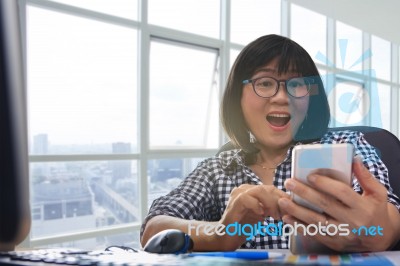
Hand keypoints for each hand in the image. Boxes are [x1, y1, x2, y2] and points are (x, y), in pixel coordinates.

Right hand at [217, 184, 288, 249]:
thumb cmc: (243, 227)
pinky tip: (261, 215)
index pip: (271, 188)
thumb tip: (289, 205)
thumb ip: (271, 207)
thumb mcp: (261, 215)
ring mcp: (238, 194)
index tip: (291, 209)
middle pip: (267, 188)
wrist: (226, 237)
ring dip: (271, 203)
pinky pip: (247, 198)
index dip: (283, 198)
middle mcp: (244, 189)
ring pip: (259, 190)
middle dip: (279, 201)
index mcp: (251, 190)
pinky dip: (257, 206)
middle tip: (284, 214)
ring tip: (274, 216)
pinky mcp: (234, 202)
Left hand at [278, 158, 399, 251]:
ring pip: (316, 221)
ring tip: (282, 201)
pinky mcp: (333, 242)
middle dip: (304, 193)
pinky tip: (287, 218)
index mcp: (363, 207)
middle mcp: (352, 221)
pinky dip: (298, 226)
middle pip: (325, 205)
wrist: (379, 239)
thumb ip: (365, 177)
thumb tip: (354, 159)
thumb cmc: (375, 211)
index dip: (325, 184)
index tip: (310, 176)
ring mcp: (342, 234)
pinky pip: (313, 233)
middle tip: (289, 182)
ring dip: (297, 211)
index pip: (342, 193)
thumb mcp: (377, 193)